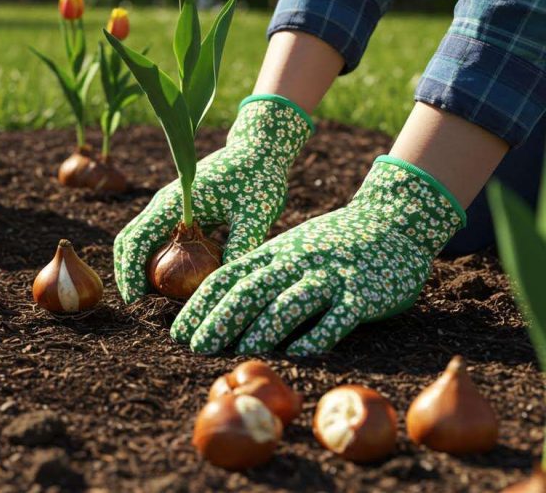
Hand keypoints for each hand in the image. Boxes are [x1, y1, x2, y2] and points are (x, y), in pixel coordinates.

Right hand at [113, 96, 312, 302]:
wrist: (259, 148)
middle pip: (129, 241)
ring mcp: (170, 206)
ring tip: (156, 299)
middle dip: (128, 273)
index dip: (130, 272)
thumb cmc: (258, 176)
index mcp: (173, 202)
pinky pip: (160, 238)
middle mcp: (164, 203)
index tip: (135, 301)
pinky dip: (160, 260)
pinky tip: (178, 283)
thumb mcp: (254, 212)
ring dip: (142, 267)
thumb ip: (242, 243)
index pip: (136, 240)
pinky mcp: (182, 210)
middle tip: (139, 305)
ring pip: (142, 240)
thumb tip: (227, 281)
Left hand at [171, 157, 465, 355]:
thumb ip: (260, 273)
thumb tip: (217, 312)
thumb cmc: (330, 244)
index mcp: (273, 253)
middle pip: (252, 290)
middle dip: (222, 320)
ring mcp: (330, 276)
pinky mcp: (362, 293)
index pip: (227, 277)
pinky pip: (338, 316)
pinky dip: (318, 334)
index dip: (200, 305)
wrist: (392, 220)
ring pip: (292, 301)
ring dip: (265, 327)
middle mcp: (296, 262)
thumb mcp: (289, 249)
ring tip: (244, 350)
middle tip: (199, 346)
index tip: (178, 331)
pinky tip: (300, 352)